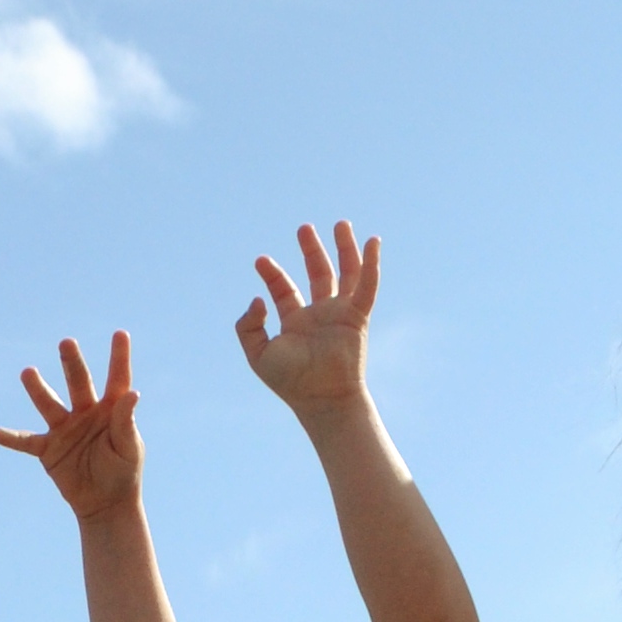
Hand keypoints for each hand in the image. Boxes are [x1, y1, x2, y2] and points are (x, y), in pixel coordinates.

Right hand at [0, 330, 143, 521]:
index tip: (121, 334)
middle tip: (67, 343)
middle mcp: (85, 412)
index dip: (119, 358)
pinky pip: (27, 442)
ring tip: (27, 372)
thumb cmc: (123, 472)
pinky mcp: (49, 449)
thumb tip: (133, 394)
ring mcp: (65, 429)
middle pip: (78, 383)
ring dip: (38, 390)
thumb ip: (126, 421)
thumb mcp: (130, 448)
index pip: (116, 379)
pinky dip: (13, 439)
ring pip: (49, 404)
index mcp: (110, 410)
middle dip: (72, 363)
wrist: (105, 504)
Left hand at [236, 218, 378, 418]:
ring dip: (343, 248)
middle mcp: (319, 315)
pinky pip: (367, 286)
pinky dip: (371, 263)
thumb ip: (248, 326)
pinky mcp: (357, 316)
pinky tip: (372, 242)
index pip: (284, 289)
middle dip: (311, 250)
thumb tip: (257, 298)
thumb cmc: (290, 382)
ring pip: (345, 274)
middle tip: (304, 228)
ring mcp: (340, 314)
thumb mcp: (257, 354)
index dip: (272, 273)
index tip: (260, 260)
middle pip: (318, 274)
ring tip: (341, 224)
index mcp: (295, 322)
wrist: (321, 397)